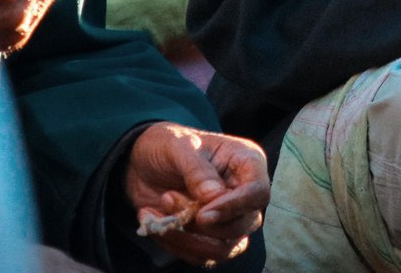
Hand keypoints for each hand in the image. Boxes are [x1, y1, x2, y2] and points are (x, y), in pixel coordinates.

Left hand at [125, 123, 269, 266]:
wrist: (142, 162)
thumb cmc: (167, 144)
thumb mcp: (178, 146)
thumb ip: (197, 170)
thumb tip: (214, 196)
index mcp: (246, 163)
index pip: (258, 193)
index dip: (234, 207)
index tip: (203, 214)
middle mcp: (243, 193)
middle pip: (243, 225)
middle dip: (202, 223)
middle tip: (168, 198)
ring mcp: (228, 218)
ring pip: (223, 248)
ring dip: (186, 237)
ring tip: (160, 210)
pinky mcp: (209, 237)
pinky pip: (201, 256)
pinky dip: (175, 244)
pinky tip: (156, 222)